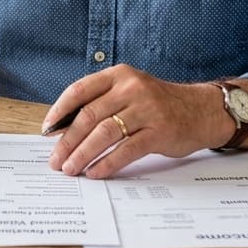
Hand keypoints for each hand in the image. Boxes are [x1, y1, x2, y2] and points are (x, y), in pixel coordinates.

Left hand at [42, 65, 228, 178]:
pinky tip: (95, 172)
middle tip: (55, 159)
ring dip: (83, 154)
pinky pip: (126, 150)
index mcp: (119, 75)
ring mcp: (147, 109)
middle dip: (67, 140)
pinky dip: (107, 163)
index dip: (60, 111)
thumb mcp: (130, 91)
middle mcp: (132, 88)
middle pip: (89, 116)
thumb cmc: (158, 103)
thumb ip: (103, 102)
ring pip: (104, 134)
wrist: (201, 110)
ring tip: (71, 168)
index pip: (80, 90)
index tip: (46, 129)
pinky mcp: (159, 132)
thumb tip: (64, 128)